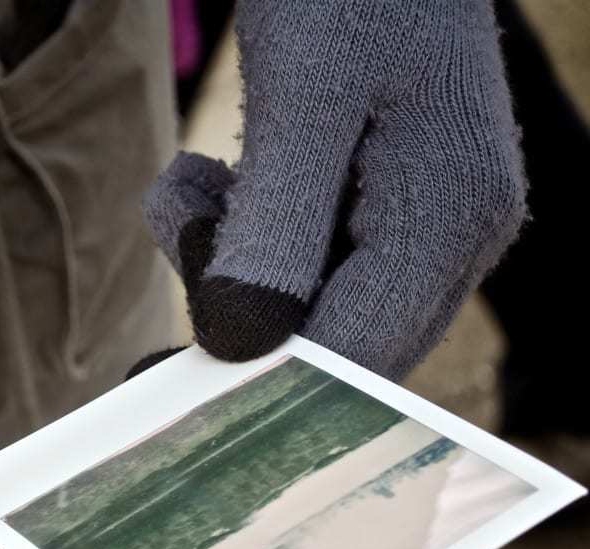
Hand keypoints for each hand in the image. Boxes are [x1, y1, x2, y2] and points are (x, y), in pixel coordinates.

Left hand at [144, 0, 526, 380]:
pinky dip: (251, 236)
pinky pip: (313, 264)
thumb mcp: (301, 100)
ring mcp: (430, 225)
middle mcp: (455, 236)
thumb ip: (276, 226)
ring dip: (234, 262)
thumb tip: (241, 342)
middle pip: (337, 342)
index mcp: (448, 217)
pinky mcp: (394, 209)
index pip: (354, 356)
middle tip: (180, 226)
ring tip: (191, 187)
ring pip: (317, 306)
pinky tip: (217, 180)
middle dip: (239, 306)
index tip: (161, 373)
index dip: (258, 381)